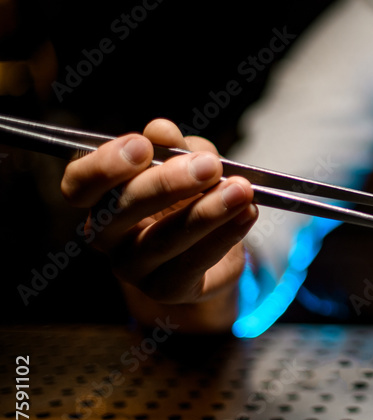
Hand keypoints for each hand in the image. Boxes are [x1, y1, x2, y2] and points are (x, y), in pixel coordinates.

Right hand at [60, 118, 256, 312]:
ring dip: (206, 211)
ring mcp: (132, 267)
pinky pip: (194, 263)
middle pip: (118, 210)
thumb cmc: (186, 198)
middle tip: (209, 166)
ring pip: (162, 239)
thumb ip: (175, 148)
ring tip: (241, 190)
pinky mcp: (166, 288)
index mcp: (98, 197)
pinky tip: (247, 214)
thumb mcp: (184, 164)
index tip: (142, 144)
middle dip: (166, 184)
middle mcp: (106, 235)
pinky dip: (224, 235)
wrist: (211, 250)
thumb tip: (162, 130)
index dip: (104, 165)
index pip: (79, 183)